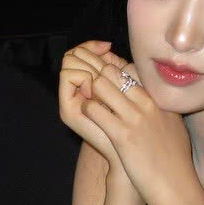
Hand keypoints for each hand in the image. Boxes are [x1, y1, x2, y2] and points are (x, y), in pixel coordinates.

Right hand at [58, 40, 128, 171]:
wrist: (130, 158)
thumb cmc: (136, 128)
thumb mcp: (129, 92)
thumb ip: (120, 71)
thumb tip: (110, 48)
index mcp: (88, 87)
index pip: (80, 53)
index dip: (92, 46)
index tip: (108, 46)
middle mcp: (75, 92)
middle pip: (72, 55)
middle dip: (88, 52)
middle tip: (105, 56)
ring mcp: (70, 101)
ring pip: (69, 62)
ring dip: (87, 63)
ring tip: (102, 75)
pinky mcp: (68, 110)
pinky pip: (68, 77)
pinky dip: (83, 74)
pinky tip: (96, 84)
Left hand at [79, 61, 203, 204]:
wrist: (177, 187)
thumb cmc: (176, 163)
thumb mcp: (175, 127)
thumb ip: (165, 111)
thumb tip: (159, 103)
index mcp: (162, 100)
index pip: (133, 70)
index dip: (116, 74)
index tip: (110, 87)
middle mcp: (149, 103)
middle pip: (115, 72)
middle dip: (99, 79)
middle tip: (94, 94)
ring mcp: (136, 117)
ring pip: (101, 85)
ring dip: (91, 93)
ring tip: (91, 105)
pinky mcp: (122, 135)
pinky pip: (94, 109)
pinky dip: (87, 110)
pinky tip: (89, 119)